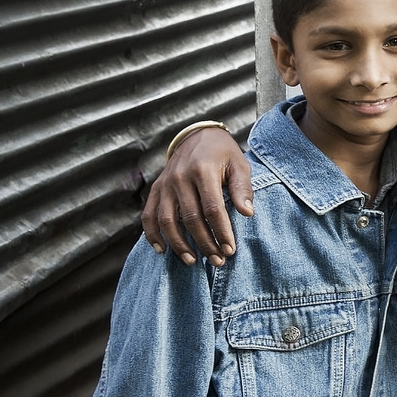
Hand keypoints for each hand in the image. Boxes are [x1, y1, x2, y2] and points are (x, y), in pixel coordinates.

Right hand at [142, 128, 251, 265]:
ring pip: (167, 221)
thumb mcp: (239, 164)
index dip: (222, 232)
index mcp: (203, 170)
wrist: (197, 135)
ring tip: (193, 261)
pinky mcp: (156, 189)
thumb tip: (247, 213)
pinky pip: (149, 215)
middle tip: (218, 261)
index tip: (230, 250)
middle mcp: (180, 178)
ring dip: (179, 244)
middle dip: (205, 243)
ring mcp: (165, 184)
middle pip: (191, 219)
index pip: (213, 209)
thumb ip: (243, 188)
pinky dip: (152, 234)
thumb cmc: (223, 153)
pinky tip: (162, 250)